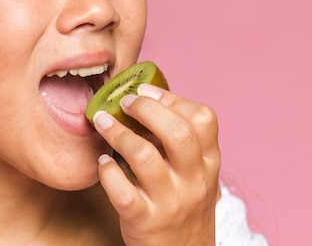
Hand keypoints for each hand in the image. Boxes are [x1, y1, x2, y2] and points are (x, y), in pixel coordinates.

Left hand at [92, 84, 220, 245]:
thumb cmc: (184, 202)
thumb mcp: (195, 171)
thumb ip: (179, 139)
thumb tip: (146, 96)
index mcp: (209, 161)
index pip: (203, 119)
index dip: (172, 99)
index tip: (146, 90)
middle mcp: (195, 180)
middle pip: (177, 133)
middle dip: (146, 109)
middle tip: (125, 102)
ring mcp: (171, 202)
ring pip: (145, 157)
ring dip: (118, 134)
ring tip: (102, 122)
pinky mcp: (145, 221)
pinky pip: (122, 191)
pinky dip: (107, 171)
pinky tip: (102, 162)